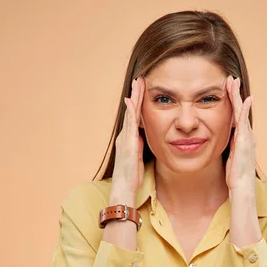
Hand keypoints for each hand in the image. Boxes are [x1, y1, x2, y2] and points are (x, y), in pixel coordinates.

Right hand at [111, 76, 145, 197]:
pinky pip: (130, 124)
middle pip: (132, 111)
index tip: (143, 90)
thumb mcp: (139, 159)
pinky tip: (133, 101)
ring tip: (138, 83)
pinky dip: (131, 111)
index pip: (135, 117)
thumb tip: (143, 139)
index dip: (139, 103)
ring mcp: (125, 138)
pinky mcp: (127, 143)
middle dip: (136, 95)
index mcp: (129, 139)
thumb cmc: (132, 177)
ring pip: (131, 113)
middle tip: (140, 79)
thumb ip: (140, 147)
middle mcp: (125, 136)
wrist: (124, 188)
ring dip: (134, 98)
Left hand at [225, 75, 254, 192]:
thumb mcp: (230, 157)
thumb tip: (223, 141)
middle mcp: (247, 135)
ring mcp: (247, 137)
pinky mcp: (245, 141)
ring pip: (241, 111)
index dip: (232, 102)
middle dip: (235, 94)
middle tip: (231, 78)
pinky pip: (244, 121)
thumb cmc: (235, 175)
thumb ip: (229, 147)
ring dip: (238, 96)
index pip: (235, 115)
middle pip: (240, 109)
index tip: (228, 89)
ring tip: (234, 82)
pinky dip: (245, 109)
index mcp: (242, 138)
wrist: (241, 186)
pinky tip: (245, 99)